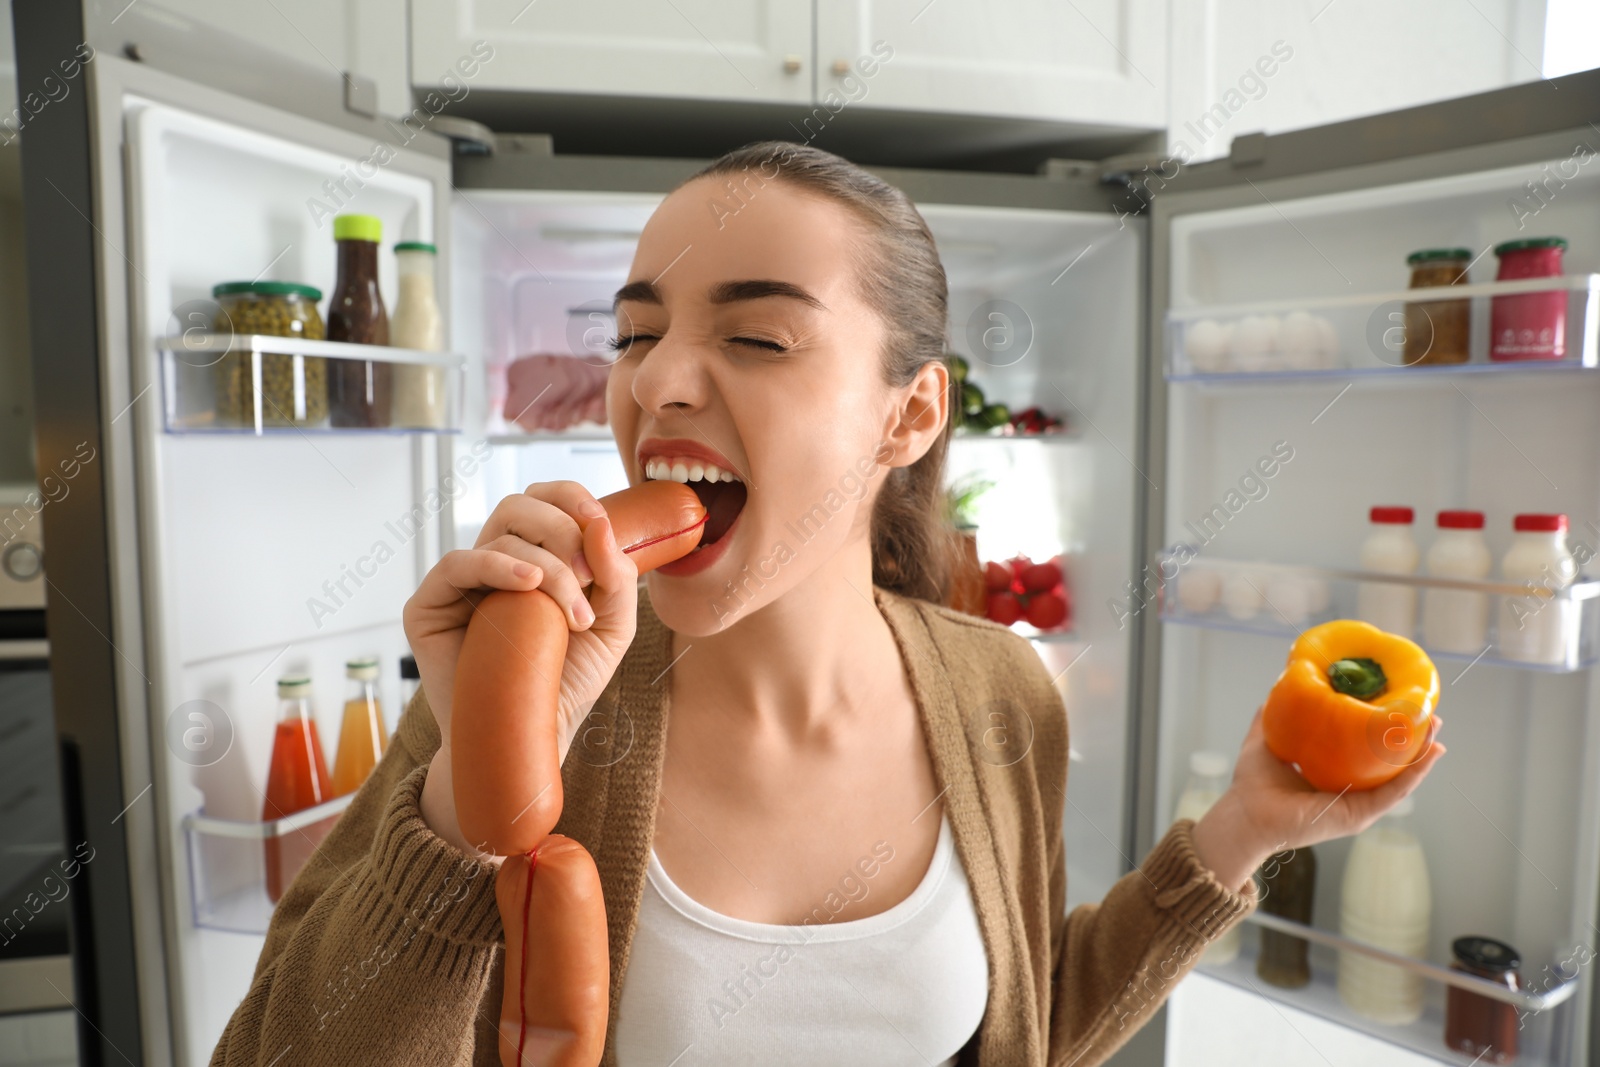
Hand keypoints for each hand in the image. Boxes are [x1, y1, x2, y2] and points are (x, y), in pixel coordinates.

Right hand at [403, 481, 640, 853]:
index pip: (544, 502)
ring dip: (549, 567)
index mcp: (532, 557)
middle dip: (563, 528)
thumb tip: (602, 523)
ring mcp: (459, 584)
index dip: (569, 496)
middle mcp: (492, 563)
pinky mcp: (428, 608)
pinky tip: (528, 585)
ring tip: (574, 616)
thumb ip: (616, 575)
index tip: (598, 518)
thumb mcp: (611, 626)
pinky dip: (496, 564)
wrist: (529, 737)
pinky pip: (457, 564)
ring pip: (499, 533)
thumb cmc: (565, 682)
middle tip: (589, 575)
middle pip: (520, 506)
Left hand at [1190, 706, 1445, 890]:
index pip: (1370, 749)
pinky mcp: (1357, 816)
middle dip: (1415, 740)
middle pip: (1393, 763)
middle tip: (1432, 716)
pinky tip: (1428, 755)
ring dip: (1422, 755)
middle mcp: (1351, 789)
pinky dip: (1413, 775)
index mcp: (1336, 773)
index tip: (1404, 704)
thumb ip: (1275, 714)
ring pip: (1400, 778)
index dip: (1388, 729)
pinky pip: (1392, 794)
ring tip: (1436, 732)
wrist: (1244, 813)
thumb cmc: (1254, 783)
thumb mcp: (1268, 738)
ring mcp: (1357, 804)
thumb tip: (1283, 683)